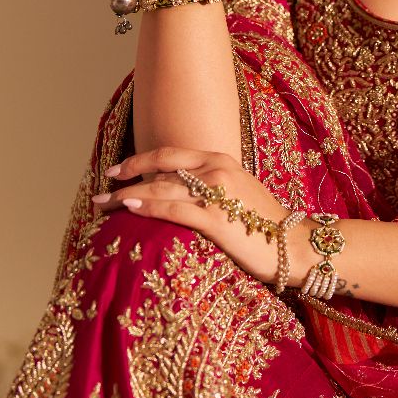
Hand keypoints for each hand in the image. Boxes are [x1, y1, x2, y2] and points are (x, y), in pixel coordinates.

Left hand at [92, 146, 290, 283]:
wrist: (293, 243)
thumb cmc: (264, 221)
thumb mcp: (238, 191)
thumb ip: (210, 185)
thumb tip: (177, 190)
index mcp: (221, 160)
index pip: (171, 153)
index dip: (141, 159)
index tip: (118, 170)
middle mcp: (217, 170)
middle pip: (160, 168)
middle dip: (127, 176)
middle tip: (103, 187)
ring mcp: (217, 194)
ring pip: (162, 188)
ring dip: (129, 195)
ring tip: (105, 204)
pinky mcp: (217, 220)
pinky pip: (175, 210)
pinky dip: (150, 208)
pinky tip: (131, 209)